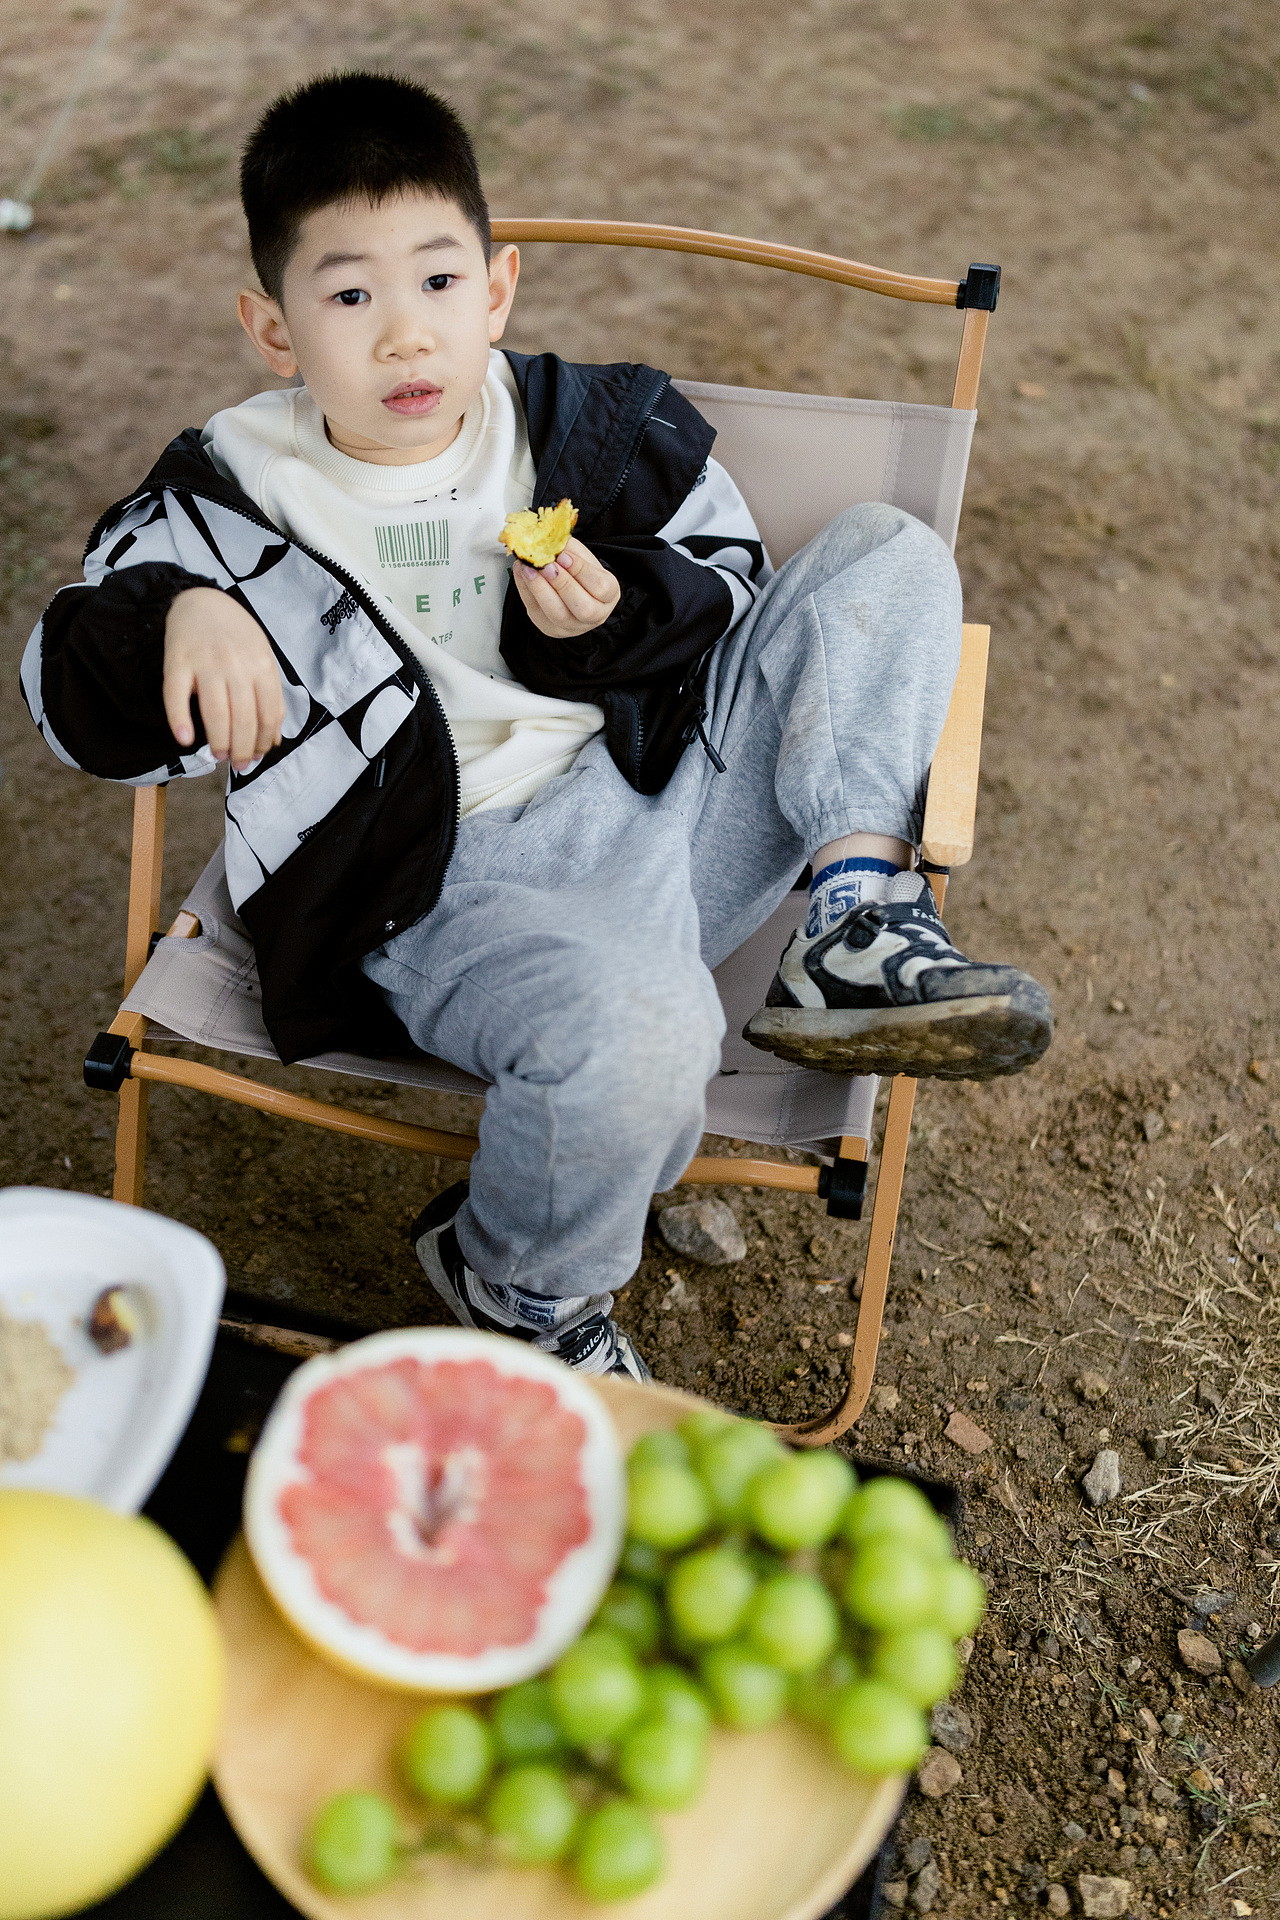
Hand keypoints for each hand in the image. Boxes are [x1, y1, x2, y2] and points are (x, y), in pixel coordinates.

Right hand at [163, 587, 284, 771]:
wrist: (201, 602)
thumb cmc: (236, 637)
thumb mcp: (262, 659)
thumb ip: (271, 697)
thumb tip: (274, 739)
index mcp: (262, 665)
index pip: (268, 714)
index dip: (263, 742)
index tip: (257, 756)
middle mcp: (236, 665)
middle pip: (243, 719)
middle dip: (242, 749)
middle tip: (238, 764)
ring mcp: (206, 663)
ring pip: (215, 713)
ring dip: (219, 741)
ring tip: (218, 756)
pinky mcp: (177, 662)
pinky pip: (176, 696)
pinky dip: (180, 720)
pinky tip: (185, 739)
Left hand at [511, 536, 620, 639]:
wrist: (572, 589)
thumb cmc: (580, 573)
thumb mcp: (581, 556)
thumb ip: (569, 548)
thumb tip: (549, 537)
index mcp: (608, 596)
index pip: (600, 586)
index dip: (580, 570)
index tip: (563, 555)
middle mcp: (595, 615)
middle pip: (582, 607)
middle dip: (561, 583)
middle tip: (545, 564)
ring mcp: (572, 626)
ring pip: (557, 614)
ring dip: (540, 589)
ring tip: (529, 568)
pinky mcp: (550, 628)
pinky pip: (536, 612)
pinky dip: (526, 590)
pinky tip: (522, 573)